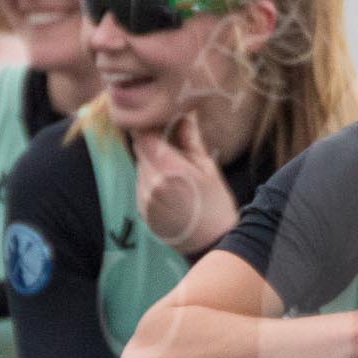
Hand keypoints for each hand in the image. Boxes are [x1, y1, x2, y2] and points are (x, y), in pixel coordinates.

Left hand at [133, 115, 239, 252]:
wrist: (213, 243)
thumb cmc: (217, 205)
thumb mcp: (208, 168)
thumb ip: (190, 140)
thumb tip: (185, 114)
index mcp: (170, 169)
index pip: (143, 136)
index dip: (148, 127)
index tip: (159, 125)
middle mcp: (151, 183)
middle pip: (140, 151)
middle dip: (153, 146)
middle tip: (174, 150)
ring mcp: (144, 199)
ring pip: (140, 168)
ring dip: (152, 164)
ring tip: (176, 175)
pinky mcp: (141, 211)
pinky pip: (141, 186)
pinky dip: (151, 182)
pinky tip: (172, 192)